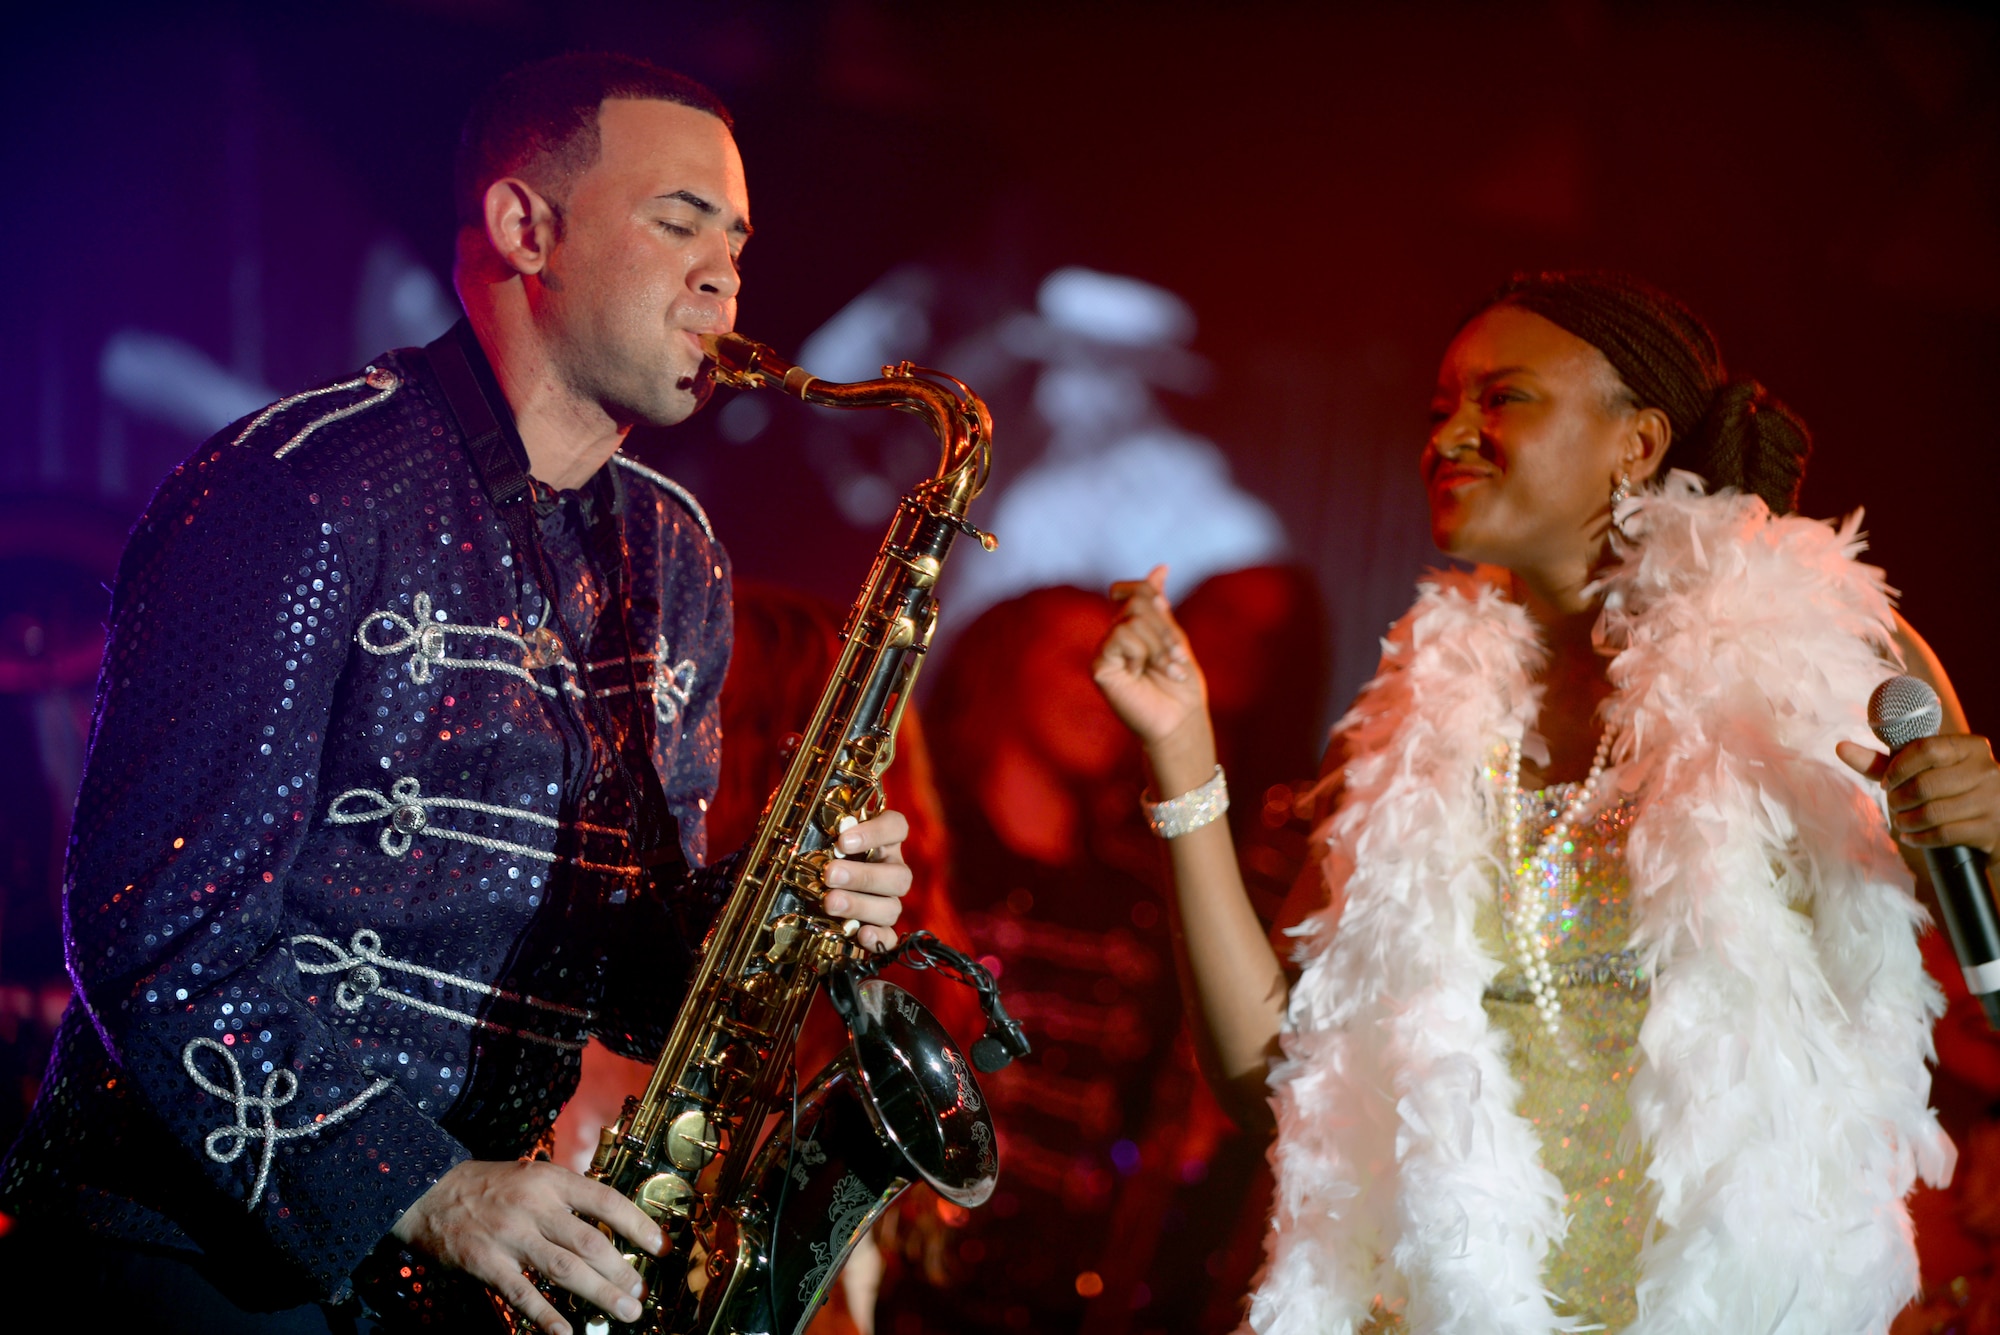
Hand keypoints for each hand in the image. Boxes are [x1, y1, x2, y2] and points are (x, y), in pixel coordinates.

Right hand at [391, 1158, 662, 1334]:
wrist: (425, 1190)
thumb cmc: (485, 1186)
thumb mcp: (531, 1176)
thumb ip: (566, 1198)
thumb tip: (609, 1224)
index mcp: (551, 1181)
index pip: (606, 1200)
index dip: (637, 1225)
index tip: (659, 1246)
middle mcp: (535, 1207)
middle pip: (590, 1242)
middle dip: (622, 1271)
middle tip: (641, 1293)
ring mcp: (511, 1236)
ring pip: (565, 1269)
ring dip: (599, 1293)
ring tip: (625, 1312)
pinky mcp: (486, 1263)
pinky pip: (523, 1294)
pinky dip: (547, 1316)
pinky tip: (567, 1333)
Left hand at [822, 809, 911, 951]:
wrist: (808, 891)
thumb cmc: (818, 858)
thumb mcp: (819, 842)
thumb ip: (820, 834)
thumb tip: (807, 832)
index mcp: (882, 842)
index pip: (897, 827)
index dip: (876, 832)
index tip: (843, 841)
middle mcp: (891, 870)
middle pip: (899, 875)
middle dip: (863, 876)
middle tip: (831, 875)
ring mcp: (888, 901)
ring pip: (891, 907)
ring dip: (861, 905)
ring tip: (831, 903)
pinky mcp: (880, 930)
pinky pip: (889, 939)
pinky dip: (878, 939)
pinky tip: (861, 935)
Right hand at [1092, 567, 1213, 785]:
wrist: (1180, 721)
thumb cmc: (1181, 686)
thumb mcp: (1174, 639)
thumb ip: (1161, 608)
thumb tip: (1160, 568)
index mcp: (1134, 629)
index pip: (1131, 591)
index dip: (1146, 590)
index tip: (1164, 605)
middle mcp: (1116, 638)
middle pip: (1136, 602)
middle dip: (1163, 628)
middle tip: (1178, 658)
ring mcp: (1106, 652)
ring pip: (1131, 620)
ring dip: (1158, 645)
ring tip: (1169, 671)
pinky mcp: (1100, 667)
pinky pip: (1120, 637)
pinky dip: (1141, 654)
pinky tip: (1142, 675)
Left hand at [1838, 732, 1999, 857]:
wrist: (1994, 824)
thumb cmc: (1949, 791)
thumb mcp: (1923, 772)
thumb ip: (1883, 763)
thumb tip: (1840, 748)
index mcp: (1970, 748)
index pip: (1925, 749)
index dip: (1897, 768)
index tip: (1886, 783)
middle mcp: (1987, 770)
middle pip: (1925, 784)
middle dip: (1898, 799)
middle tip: (1893, 805)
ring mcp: (1992, 801)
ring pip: (1933, 812)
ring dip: (1906, 820)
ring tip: (1902, 821)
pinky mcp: (1990, 830)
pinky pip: (1944, 834)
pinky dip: (1919, 838)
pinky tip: (1911, 837)